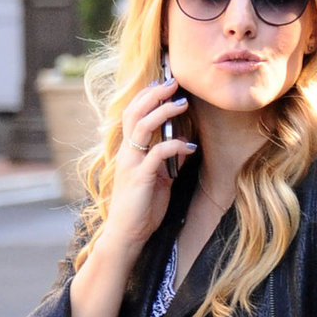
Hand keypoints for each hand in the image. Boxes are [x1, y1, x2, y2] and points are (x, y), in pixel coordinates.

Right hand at [100, 78, 196, 259]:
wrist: (127, 235)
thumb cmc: (141, 209)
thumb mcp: (157, 180)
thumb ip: (166, 162)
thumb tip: (182, 146)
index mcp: (128, 151)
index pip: (133, 114)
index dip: (147, 96)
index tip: (164, 82)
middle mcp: (126, 153)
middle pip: (135, 112)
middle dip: (154, 93)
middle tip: (173, 81)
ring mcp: (131, 164)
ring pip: (143, 126)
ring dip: (163, 111)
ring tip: (182, 103)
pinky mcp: (140, 178)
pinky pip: (158, 154)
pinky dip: (175, 146)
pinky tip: (189, 147)